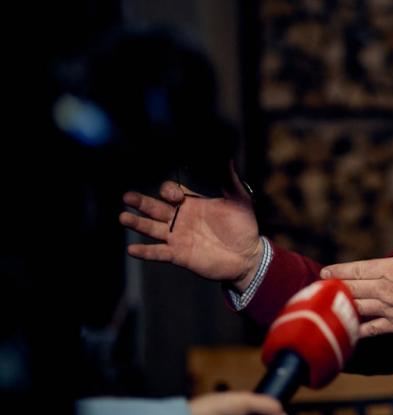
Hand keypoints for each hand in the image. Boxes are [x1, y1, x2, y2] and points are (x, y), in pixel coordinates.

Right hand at [119, 161, 261, 290]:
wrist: (248, 255)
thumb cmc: (243, 227)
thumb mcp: (240, 202)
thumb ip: (232, 183)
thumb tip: (229, 159)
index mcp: (192, 203)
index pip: (171, 192)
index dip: (169, 191)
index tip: (176, 197)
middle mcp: (180, 218)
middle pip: (155, 208)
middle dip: (141, 202)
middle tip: (127, 197)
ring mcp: (177, 237)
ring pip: (152, 228)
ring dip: (137, 224)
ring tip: (123, 218)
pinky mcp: (179, 255)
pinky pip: (158, 252)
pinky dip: (145, 252)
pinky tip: (132, 249)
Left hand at [320, 199, 392, 337]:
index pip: (359, 270)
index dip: (340, 271)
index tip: (325, 272)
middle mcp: (387, 290)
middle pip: (354, 289)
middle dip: (335, 288)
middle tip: (318, 288)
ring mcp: (392, 309)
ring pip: (359, 308)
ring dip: (342, 306)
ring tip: (327, 306)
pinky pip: (374, 329)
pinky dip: (359, 330)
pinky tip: (348, 331)